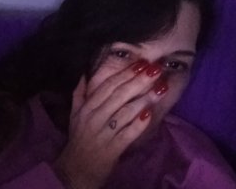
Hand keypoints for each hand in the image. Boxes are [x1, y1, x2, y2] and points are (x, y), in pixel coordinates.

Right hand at [54, 61, 167, 188]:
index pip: (108, 86)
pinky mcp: (112, 149)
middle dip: (139, 80)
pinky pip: (128, 134)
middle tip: (156, 69)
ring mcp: (103, 134)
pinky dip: (139, 124)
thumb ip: (79, 93)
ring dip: (144, 99)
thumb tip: (85, 73)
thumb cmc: (79, 139)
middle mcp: (94, 118)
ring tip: (161, 88)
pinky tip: (150, 114)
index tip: (141, 63)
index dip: (125, 73)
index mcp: (87, 108)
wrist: (75, 172)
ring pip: (126, 112)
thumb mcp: (74, 115)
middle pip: (119, 95)